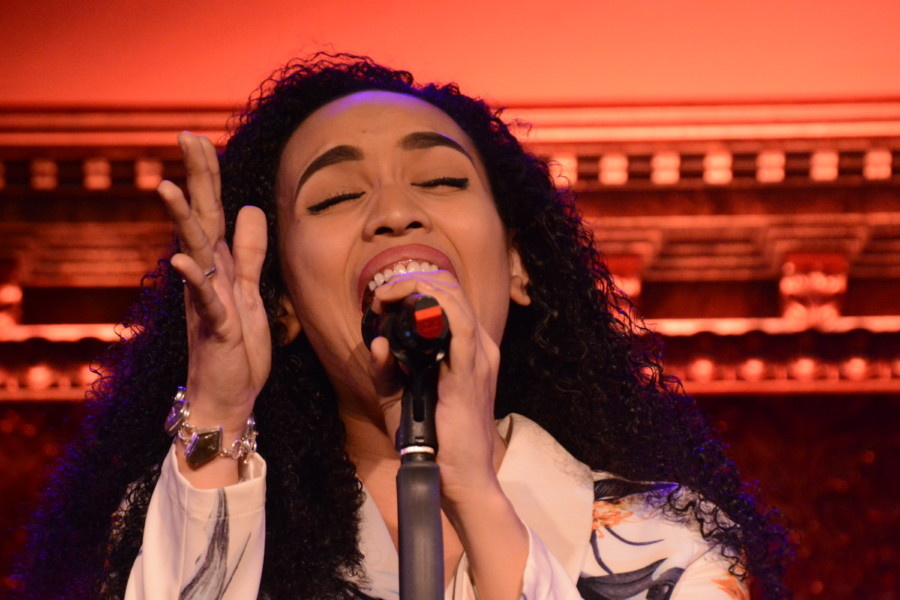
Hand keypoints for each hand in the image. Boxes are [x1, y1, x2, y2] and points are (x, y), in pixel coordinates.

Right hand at [157, 132, 269, 460]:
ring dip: (181, 220)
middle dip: (195, 178)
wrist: (229, 394)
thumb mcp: (250, 291)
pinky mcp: (215, 326)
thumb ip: (250, 252)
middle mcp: (208, 275)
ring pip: (195, 251)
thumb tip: (251, 208)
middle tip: (185, 136)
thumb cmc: (237, 344)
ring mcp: (207, 299)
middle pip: (201, 218)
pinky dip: (194, 279)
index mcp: (219, 265)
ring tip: (166, 187)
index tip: (198, 137)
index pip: (213, 210)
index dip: (208, 175)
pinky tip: (182, 259)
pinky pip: (204, 299)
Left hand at [368, 271, 527, 599]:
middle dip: (411, 283)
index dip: (415, 288)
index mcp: (469, 351)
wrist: (460, 477)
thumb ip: (387, 369)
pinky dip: (433, 305)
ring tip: (386, 295)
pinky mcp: (471, 371)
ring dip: (417, 288)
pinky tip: (407, 304)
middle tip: (380, 293)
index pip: (448, 301)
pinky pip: (459, 324)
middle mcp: (479, 348)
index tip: (382, 298)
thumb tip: (376, 341)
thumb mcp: (401, 398)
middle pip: (451, 292)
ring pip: (454, 300)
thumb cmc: (435, 440)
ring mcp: (479, 358)